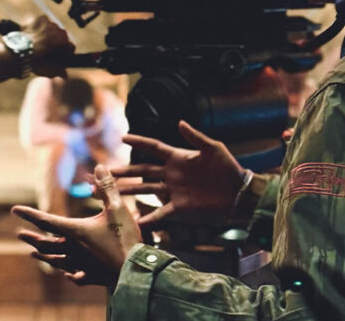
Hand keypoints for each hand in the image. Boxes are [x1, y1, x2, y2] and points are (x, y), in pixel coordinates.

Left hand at [12, 165, 140, 288]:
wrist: (136, 273)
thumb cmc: (125, 240)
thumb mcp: (117, 209)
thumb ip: (106, 188)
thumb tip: (99, 166)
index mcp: (75, 233)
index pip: (46, 221)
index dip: (30, 214)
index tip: (14, 210)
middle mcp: (73, 250)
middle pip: (46, 244)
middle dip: (32, 238)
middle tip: (19, 234)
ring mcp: (82, 266)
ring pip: (57, 261)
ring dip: (44, 255)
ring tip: (34, 253)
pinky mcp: (93, 276)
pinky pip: (75, 276)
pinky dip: (68, 272)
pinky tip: (67, 275)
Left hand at [23, 16, 73, 77]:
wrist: (19, 52)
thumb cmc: (36, 62)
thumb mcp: (50, 71)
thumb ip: (60, 72)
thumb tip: (65, 75)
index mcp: (65, 43)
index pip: (70, 47)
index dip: (65, 53)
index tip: (60, 57)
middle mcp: (59, 30)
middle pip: (61, 36)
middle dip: (56, 42)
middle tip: (47, 50)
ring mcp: (49, 23)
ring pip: (52, 28)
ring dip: (47, 34)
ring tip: (39, 42)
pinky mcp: (38, 19)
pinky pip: (42, 21)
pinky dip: (39, 26)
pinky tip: (34, 33)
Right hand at [111, 120, 244, 228]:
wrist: (239, 193)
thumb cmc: (228, 168)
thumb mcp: (213, 148)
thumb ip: (195, 137)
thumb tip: (180, 122)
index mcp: (178, 157)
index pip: (153, 147)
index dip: (138, 141)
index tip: (122, 137)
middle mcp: (171, 173)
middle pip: (142, 170)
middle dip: (124, 171)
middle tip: (106, 172)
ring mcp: (173, 190)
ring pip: (145, 189)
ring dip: (128, 191)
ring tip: (110, 193)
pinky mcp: (179, 206)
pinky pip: (160, 212)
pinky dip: (148, 218)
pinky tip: (135, 222)